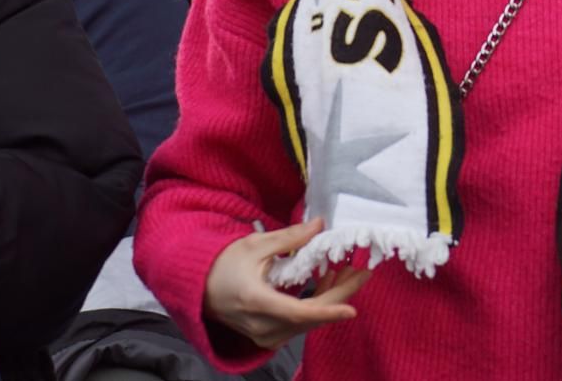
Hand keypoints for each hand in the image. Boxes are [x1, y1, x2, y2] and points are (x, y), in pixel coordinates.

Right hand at [205, 219, 370, 349]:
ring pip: (307, 322)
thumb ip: (289, 238)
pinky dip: (317, 304)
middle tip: (363, 272)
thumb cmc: (221, 265)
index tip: (351, 308)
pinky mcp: (268, 335)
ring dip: (330, 297)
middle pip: (310, 317)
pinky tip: (328, 282)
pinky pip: (299, 323)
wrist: (198, 289)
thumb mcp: (254, 245)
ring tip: (349, 271)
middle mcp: (262, 325)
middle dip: (340, 295)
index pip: (299, 313)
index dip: (328, 311)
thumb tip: (319, 225)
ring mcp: (264, 334)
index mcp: (256, 302)